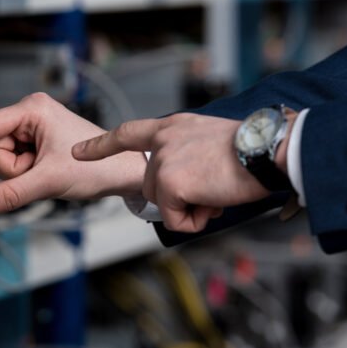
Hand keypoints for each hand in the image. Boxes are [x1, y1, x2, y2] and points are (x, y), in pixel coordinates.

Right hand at [0, 93, 146, 220]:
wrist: (123, 171)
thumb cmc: (94, 167)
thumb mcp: (48, 181)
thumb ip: (10, 194)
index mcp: (32, 109)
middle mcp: (29, 113)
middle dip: (10, 167)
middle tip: (37, 173)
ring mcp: (31, 127)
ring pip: (1, 158)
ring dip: (19, 172)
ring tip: (45, 172)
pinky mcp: (34, 141)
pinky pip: (13, 162)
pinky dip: (24, 173)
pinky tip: (44, 172)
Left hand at [72, 113, 270, 232]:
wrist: (268, 149)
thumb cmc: (250, 148)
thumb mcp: (208, 140)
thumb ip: (185, 153)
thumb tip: (183, 184)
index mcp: (172, 127)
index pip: (127, 133)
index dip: (101, 145)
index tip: (78, 151)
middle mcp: (162, 141)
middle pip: (150, 185)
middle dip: (177, 197)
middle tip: (212, 188)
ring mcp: (163, 161)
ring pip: (161, 203)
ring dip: (189, 208)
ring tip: (216, 190)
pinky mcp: (169, 183)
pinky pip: (173, 219)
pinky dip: (193, 221)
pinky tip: (214, 202)